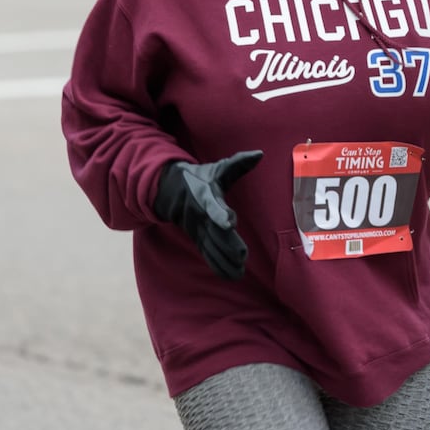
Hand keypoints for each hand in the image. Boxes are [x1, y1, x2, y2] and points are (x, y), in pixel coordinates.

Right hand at [153, 150, 262, 280]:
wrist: (169, 191)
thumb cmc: (200, 178)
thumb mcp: (218, 168)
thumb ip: (239, 163)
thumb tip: (259, 154)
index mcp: (205, 196)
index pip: (212, 206)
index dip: (220, 214)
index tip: (229, 222)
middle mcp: (199, 216)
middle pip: (213, 232)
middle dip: (227, 245)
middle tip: (242, 256)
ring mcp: (196, 229)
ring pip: (210, 247)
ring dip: (224, 260)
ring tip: (240, 272)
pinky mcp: (197, 238)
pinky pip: (207, 254)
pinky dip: (217, 265)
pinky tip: (231, 276)